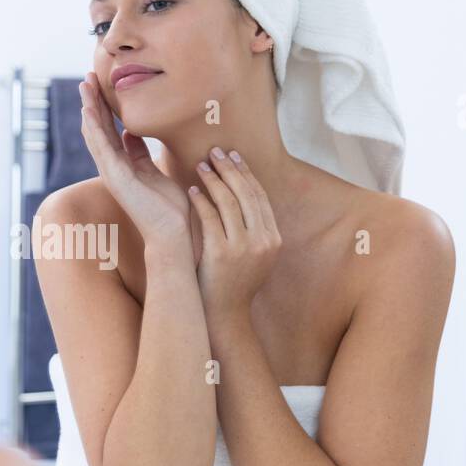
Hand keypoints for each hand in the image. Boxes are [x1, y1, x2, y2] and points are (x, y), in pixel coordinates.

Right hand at [79, 71, 192, 252]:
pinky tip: (89, 111)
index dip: (104, 106)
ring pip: (95, 134)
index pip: (109, 129)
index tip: (100, 84)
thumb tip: (130, 133)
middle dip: (92, 101)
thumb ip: (140, 153)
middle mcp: (113, 167)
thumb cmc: (169, 206)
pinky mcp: (116, 179)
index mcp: (122, 164)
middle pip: (98, 128)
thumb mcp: (154, 171)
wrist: (174, 232)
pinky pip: (102, 149)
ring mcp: (112, 173)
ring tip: (85, 86)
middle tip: (87, 77)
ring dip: (89, 109)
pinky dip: (94, 129)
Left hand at [188, 148, 281, 320]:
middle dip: (230, 168)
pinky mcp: (222, 254)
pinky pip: (210, 218)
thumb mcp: (254, 256)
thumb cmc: (233, 282)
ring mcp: (244, 248)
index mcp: (273, 239)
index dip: (247, 173)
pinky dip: (200, 201)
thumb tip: (241, 196)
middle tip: (216, 151)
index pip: (260, 197)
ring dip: (213, 179)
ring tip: (200, 165)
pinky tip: (191, 190)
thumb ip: (252, 229)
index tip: (234, 156)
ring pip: (228, 202)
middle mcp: (263, 241)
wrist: (224, 314)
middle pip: (246, 194)